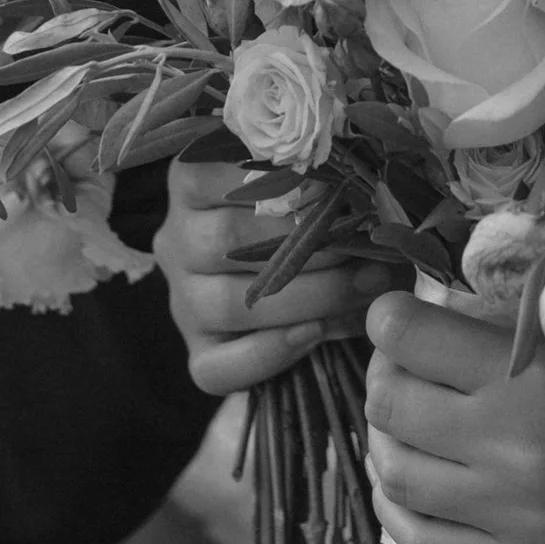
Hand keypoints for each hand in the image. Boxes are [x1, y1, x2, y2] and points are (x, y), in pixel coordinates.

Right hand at [161, 150, 393, 398]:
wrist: (324, 292)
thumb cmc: (323, 224)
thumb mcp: (317, 191)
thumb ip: (325, 185)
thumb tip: (363, 194)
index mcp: (192, 182)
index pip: (220, 176)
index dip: (286, 185)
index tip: (341, 189)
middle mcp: (176, 238)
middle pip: (225, 241)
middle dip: (306, 246)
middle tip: (367, 247)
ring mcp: (183, 300)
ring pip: (226, 304)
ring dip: (304, 298)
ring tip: (361, 288)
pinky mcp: (198, 352)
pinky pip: (217, 367)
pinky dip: (270, 354)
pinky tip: (316, 334)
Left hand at [362, 289, 544, 543]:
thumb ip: (518, 324)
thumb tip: (439, 303)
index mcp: (538, 381)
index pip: (412, 340)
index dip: (390, 317)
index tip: (394, 310)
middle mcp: (513, 454)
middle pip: (390, 406)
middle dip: (383, 372)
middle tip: (400, 359)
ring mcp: (513, 519)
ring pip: (393, 473)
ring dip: (383, 436)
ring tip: (403, 416)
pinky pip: (420, 541)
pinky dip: (397, 504)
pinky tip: (409, 477)